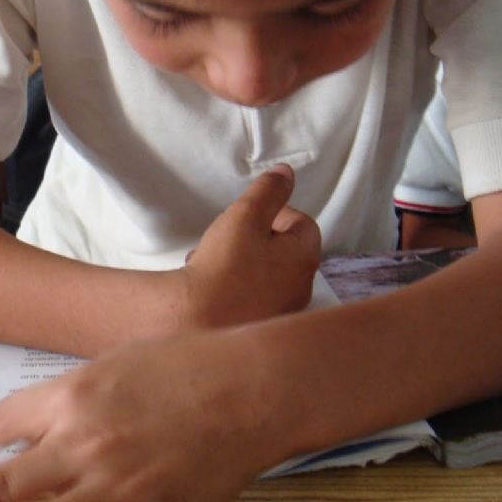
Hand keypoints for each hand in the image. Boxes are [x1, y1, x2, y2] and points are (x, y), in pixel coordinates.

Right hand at [177, 164, 319, 328]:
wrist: (196, 322)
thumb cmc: (224, 265)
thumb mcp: (244, 216)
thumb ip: (267, 192)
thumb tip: (286, 173)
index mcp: (304, 258)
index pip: (303, 223)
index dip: (275, 212)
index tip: (247, 215)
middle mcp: (300, 288)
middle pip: (284, 251)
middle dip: (256, 239)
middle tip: (228, 237)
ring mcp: (281, 312)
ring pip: (266, 275)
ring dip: (243, 262)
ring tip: (212, 260)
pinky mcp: (259, 328)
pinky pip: (253, 298)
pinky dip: (236, 287)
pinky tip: (211, 286)